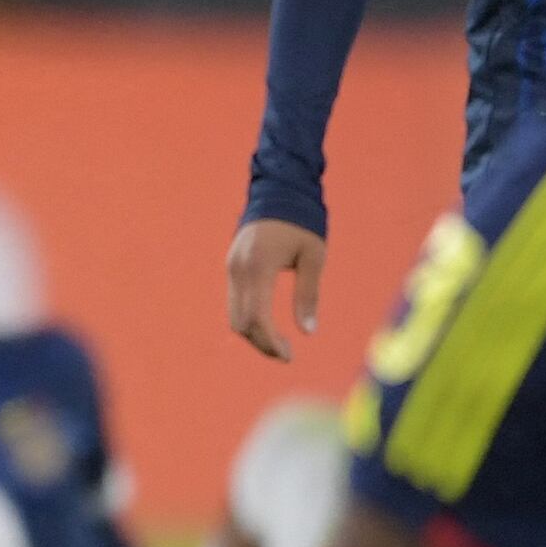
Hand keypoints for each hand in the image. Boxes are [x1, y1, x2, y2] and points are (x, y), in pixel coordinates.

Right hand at [225, 216, 327, 360]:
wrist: (279, 191)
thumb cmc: (302, 223)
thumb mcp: (313, 257)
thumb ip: (308, 294)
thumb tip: (308, 332)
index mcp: (259, 266)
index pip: (257, 318)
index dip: (271, 342)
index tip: (289, 356)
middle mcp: (239, 269)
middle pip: (241, 322)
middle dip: (261, 343)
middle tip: (286, 354)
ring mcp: (232, 267)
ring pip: (234, 314)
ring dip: (254, 333)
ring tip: (279, 343)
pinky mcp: (232, 266)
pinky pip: (235, 301)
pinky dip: (249, 318)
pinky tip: (268, 324)